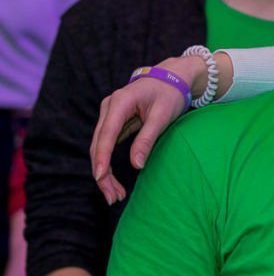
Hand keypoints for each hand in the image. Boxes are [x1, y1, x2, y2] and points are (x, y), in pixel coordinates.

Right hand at [90, 56, 200, 202]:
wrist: (172, 77)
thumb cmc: (170, 93)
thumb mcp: (163, 116)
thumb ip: (148, 139)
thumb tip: (136, 165)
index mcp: (119, 102)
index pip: (106, 134)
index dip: (102, 158)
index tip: (100, 178)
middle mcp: (109, 108)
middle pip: (98, 145)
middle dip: (102, 173)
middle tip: (112, 197)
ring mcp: (109, 115)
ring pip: (100, 148)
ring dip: (104, 172)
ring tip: (114, 195)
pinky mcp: (114, 122)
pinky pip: (107, 146)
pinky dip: (109, 164)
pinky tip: (113, 182)